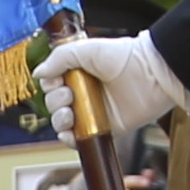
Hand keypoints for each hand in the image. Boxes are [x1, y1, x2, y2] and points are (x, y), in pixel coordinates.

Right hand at [42, 30, 189, 137]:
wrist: (152, 74)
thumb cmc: (123, 57)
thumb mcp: (86, 49)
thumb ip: (59, 58)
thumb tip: (37, 73)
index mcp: (79, 73)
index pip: (52, 84)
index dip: (50, 84)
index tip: (57, 80)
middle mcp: (85, 93)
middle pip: (54, 104)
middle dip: (55, 101)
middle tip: (69, 95)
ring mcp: (94, 112)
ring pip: (62, 123)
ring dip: (59, 120)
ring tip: (70, 113)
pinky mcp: (104, 129)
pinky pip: (78, 139)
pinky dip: (68, 138)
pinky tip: (69, 132)